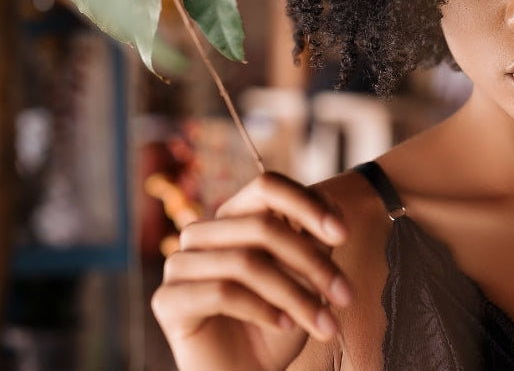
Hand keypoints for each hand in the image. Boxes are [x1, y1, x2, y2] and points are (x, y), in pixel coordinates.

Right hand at [151, 172, 351, 370]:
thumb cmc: (277, 327)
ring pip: (246, 261)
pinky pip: (222, 292)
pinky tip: (285, 327)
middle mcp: (201, 234)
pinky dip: (263, 310)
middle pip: (261, 225)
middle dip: (312, 261)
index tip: (343, 235)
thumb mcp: (305, 279)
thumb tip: (329, 199)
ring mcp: (180, 265)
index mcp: (232, 219)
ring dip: (296, 295)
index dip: (307, 204)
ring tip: (325, 323)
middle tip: (345, 295)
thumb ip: (313, 240)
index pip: (267, 187)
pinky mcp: (168, 300)